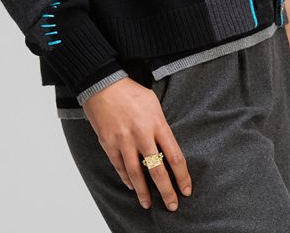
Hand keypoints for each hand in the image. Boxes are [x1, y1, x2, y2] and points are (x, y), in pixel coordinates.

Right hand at [82, 77, 192, 211]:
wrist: (103, 84)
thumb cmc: (131, 92)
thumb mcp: (154, 104)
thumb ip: (161, 127)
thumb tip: (166, 148)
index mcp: (157, 123)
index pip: (174, 156)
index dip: (182, 176)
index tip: (186, 190)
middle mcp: (141, 134)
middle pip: (157, 170)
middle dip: (166, 191)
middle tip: (172, 205)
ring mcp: (124, 140)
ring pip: (136, 174)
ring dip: (143, 192)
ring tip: (148, 204)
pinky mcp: (109, 143)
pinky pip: (119, 167)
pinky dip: (126, 179)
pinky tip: (132, 186)